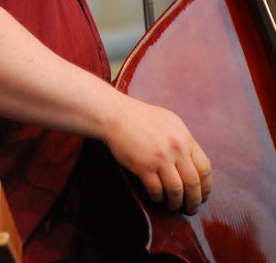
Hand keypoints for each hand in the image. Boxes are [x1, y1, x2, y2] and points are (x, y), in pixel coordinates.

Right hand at [104, 93, 211, 213]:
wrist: (116, 115)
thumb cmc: (142, 117)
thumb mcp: (170, 122)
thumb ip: (183, 140)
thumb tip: (193, 163)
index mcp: (184, 137)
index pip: (204, 167)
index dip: (205, 186)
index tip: (202, 195)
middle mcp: (175, 148)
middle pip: (193, 183)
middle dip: (194, 200)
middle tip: (191, 208)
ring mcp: (159, 158)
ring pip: (176, 190)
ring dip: (176, 203)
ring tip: (173, 206)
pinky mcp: (143, 167)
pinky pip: (156, 190)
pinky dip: (158, 198)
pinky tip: (157, 198)